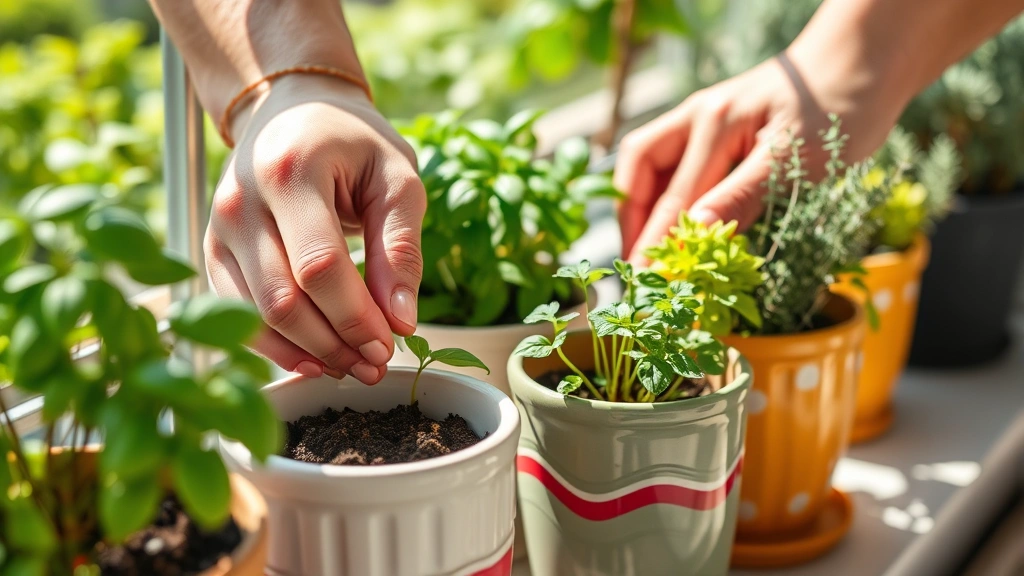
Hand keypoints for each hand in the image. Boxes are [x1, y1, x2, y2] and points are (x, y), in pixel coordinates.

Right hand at [205, 74, 425, 383]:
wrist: (294, 109)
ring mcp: (218, 227)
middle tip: (375, 364)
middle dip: (334, 344)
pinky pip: (237, 312)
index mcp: (290, 171)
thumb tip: (402, 321)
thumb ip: (401, 248)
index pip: (319, 266)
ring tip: (352, 365)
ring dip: (307, 353)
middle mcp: (240, 201)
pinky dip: (276, 344)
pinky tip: (314, 358)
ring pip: (256, 315)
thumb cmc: (353, 142)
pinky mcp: (213, 250)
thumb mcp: (396, 178)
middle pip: (284, 300)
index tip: (390, 343)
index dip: (355, 317)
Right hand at [615, 49, 901, 262]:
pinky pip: (677, 161)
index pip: (673, 197)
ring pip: (652, 162)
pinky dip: (667, 192)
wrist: (865, 63)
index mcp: (715, 122)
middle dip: (632, 217)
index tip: (645, 280)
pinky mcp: (718, 126)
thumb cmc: (840, 109)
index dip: (655, 241)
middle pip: (640, 168)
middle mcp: (699, 116)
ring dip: (643, 204)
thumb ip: (742, 195)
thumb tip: (696, 232)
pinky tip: (676, 218)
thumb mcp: (797, 160)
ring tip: (648, 245)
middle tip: (637, 263)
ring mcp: (705, 118)